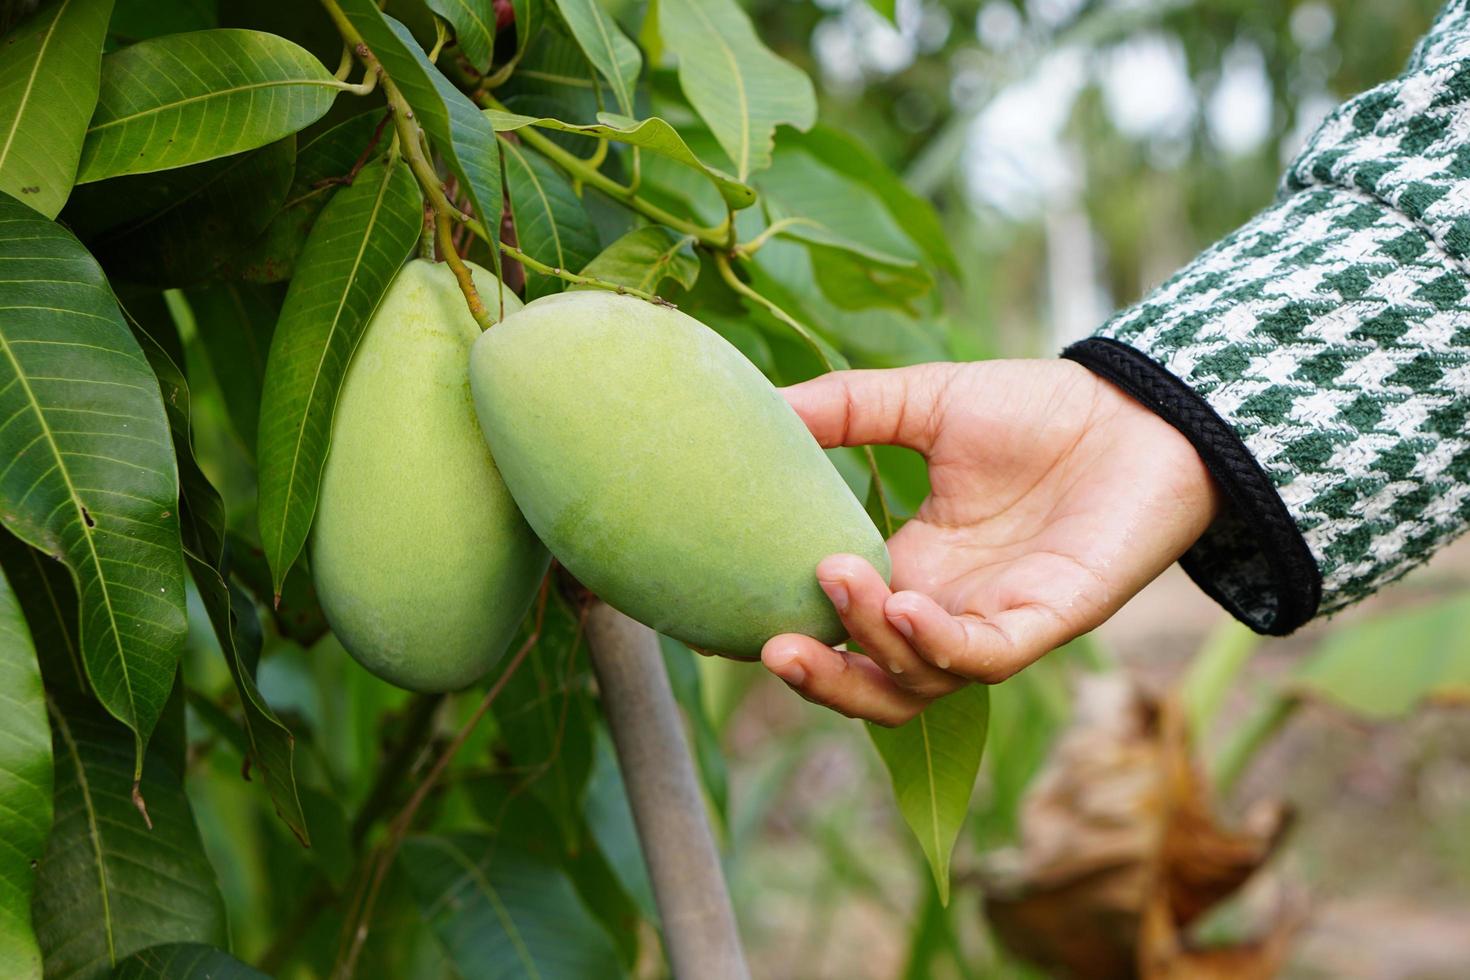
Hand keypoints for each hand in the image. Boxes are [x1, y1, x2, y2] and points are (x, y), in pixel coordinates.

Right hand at [761, 360, 1220, 725]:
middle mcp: (946, 607)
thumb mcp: (925, 401)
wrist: (1139, 407)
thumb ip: (848, 408)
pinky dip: (940, 646)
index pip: (838, 625)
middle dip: (821, 679)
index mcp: (912, 566)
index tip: (731, 616)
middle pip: (873, 681)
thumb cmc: (1037, 409)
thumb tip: (766, 403)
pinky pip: (986, 659)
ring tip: (841, 579)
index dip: (791, 632)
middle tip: (772, 649)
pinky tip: (906, 608)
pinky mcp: (1049, 619)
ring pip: (921, 681)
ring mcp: (995, 620)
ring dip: (871, 648)